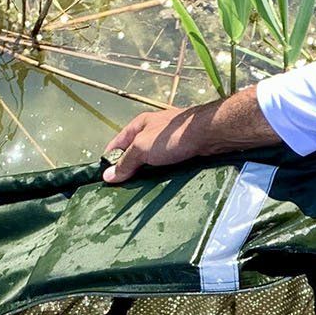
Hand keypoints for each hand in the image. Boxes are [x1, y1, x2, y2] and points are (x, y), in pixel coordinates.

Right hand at [100, 85, 278, 183]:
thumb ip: (126, 162)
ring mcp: (168, 140)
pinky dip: (161, 172)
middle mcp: (152, 130)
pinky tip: (161, 182)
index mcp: (139, 125)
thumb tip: (107, 176)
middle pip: (134, 151)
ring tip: (142, 188)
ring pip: (151, 158)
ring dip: (146, 171)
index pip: (117, 143)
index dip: (110, 159)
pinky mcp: (182, 149)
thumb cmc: (173, 136)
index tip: (106, 178)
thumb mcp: (142, 149)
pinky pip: (166, 163)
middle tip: (124, 187)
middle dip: (129, 167)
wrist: (208, 134)